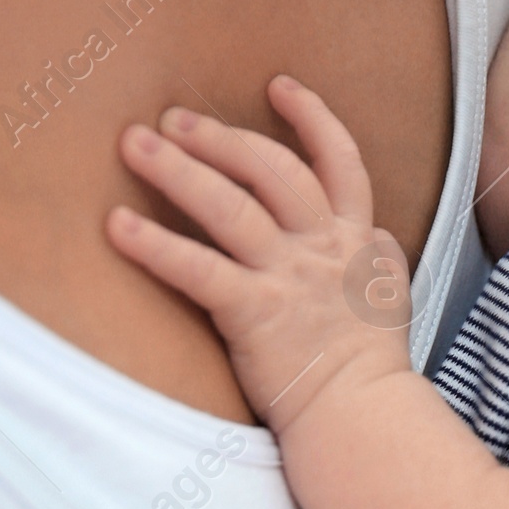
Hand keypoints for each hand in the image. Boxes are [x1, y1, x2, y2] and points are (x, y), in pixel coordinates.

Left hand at [106, 75, 413, 428]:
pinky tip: (118, 226)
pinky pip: (197, 268)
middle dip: (221, 138)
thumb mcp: (390, 299)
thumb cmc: (369, 370)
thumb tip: (378, 237)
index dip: (311, 118)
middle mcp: (324, 248)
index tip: (277, 87)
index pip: (342, 161)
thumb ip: (380, 259)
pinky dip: (155, 245)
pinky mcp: (256, 314)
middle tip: (173, 119)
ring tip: (135, 144)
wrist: (364, 421)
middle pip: (273, 170)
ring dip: (179, 170)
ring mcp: (291, 278)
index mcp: (358, 241)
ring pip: (232, 206)